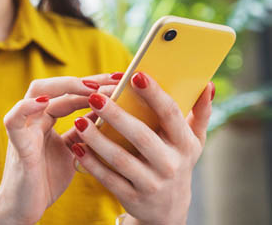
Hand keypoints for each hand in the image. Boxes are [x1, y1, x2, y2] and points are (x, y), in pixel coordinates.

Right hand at [0, 73, 119, 224]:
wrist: (24, 210)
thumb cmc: (46, 180)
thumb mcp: (73, 151)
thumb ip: (83, 131)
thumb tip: (107, 112)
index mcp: (47, 119)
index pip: (70, 93)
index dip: (94, 85)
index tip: (120, 80)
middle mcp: (35, 118)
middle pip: (56, 86)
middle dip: (85, 81)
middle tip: (113, 80)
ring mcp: (24, 128)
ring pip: (36, 92)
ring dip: (65, 87)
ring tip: (91, 87)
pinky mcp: (17, 144)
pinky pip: (15, 119)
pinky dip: (27, 107)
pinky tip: (45, 101)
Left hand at [71, 72, 214, 224]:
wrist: (168, 210)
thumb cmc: (177, 161)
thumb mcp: (193, 141)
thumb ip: (200, 113)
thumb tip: (207, 84)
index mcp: (184, 144)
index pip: (170, 114)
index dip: (154, 94)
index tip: (136, 75)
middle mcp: (170, 164)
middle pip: (141, 136)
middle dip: (117, 115)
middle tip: (94, 96)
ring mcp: (151, 183)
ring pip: (121, 159)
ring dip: (98, 140)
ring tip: (79, 121)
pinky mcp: (133, 197)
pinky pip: (109, 179)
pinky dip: (91, 163)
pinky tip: (77, 147)